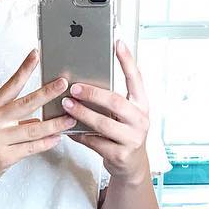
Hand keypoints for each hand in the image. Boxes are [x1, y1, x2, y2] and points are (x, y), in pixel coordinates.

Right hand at [0, 50, 75, 192]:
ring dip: (54, 124)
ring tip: (70, 119)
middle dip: (47, 93)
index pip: (11, 85)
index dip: (24, 69)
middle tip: (64, 84)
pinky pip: (31, 148)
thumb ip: (16, 119)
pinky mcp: (4, 157)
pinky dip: (46, 143)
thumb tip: (41, 114)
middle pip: (26, 103)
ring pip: (33, 129)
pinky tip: (57, 139)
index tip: (36, 54)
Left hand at [61, 39, 151, 182]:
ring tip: (67, 106)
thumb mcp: (125, 115)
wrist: (132, 166)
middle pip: (116, 102)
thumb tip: (85, 83)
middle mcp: (140, 120)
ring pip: (103, 124)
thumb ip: (113, 100)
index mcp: (142, 105)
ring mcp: (132, 139)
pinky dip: (80, 135)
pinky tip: (69, 129)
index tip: (117, 43)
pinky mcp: (120, 155)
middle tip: (74, 87)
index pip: (136, 79)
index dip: (127, 60)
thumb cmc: (124, 134)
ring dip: (82, 113)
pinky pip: (95, 142)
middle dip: (93, 94)